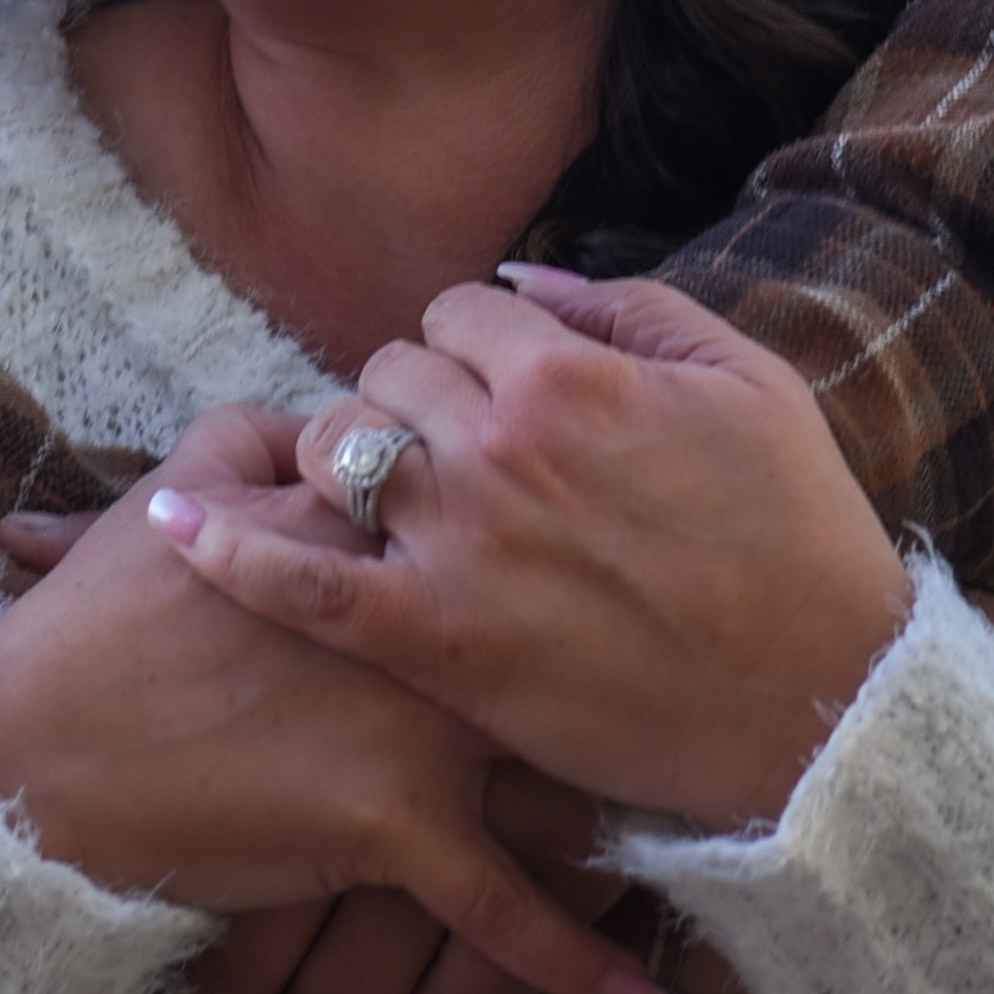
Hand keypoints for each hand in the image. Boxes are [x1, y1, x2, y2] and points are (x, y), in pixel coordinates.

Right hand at [0, 413, 668, 993]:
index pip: (506, 497)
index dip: (579, 529)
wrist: (34, 756)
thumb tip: (313, 412)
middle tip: (716, 692)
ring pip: (561, 763)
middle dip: (642, 659)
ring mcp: (411, 719)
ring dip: (644, 804)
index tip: (641, 560)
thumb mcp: (174, 498)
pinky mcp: (389, 820)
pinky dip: (575, 960)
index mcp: (372, 523)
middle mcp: (414, 612)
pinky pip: (504, 906)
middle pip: (567, 627)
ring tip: (720, 831)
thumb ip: (257, 440)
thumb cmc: (98, 629)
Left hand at [154, 267, 918, 833]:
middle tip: (448, 454)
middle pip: (388, 374)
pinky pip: (298, 581)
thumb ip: (634, 310)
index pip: (457, 314)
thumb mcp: (751, 386)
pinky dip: (225, 547)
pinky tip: (171, 521)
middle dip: (411, 401)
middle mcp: (499, 448)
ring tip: (375, 494)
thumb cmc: (800, 546)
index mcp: (571, 376)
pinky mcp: (434, 645)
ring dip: (345, 459)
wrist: (821, 712)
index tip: (493, 391)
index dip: (473, 348)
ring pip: (337, 452)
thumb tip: (526, 281)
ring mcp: (458, 549)